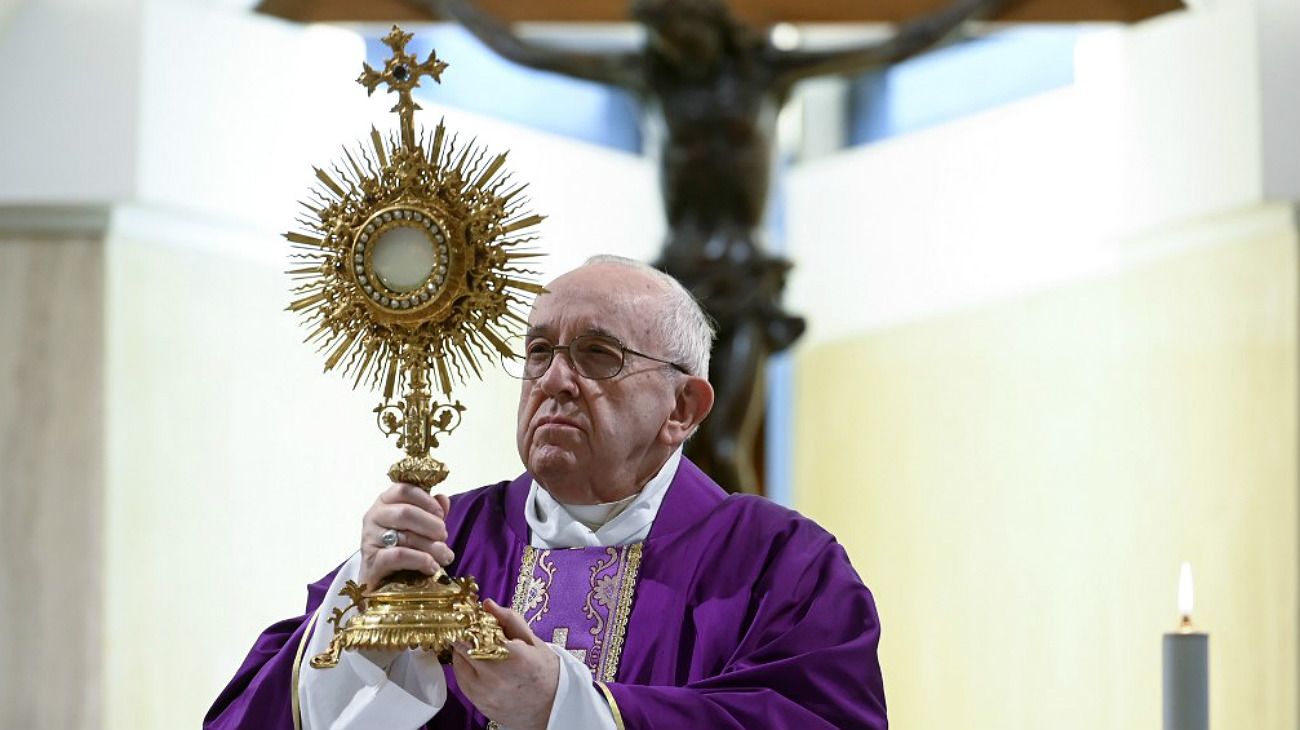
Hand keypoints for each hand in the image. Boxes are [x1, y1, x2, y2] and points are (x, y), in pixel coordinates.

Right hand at [359, 483, 452, 588]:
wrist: (380, 582)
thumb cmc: (401, 548)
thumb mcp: (418, 527)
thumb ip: (431, 512)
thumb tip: (443, 499)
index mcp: (384, 502)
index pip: (403, 489)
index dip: (426, 500)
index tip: (441, 514)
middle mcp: (373, 517)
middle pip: (406, 512)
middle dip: (431, 525)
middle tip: (444, 537)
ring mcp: (370, 539)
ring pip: (406, 536)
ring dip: (433, 547)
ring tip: (445, 556)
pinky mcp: (371, 562)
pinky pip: (399, 555)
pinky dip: (420, 560)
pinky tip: (432, 567)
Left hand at [453, 599, 558, 729]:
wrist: (551, 707)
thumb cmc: (546, 673)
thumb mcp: (534, 642)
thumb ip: (510, 620)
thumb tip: (488, 605)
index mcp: (514, 655)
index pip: (478, 632)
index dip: (471, 623)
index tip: (471, 618)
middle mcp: (497, 676)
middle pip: (465, 648)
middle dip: (465, 637)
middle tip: (470, 631)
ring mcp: (486, 692)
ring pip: (459, 665)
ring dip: (462, 653)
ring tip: (474, 648)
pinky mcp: (480, 704)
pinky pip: (461, 682)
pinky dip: (464, 670)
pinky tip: (475, 665)